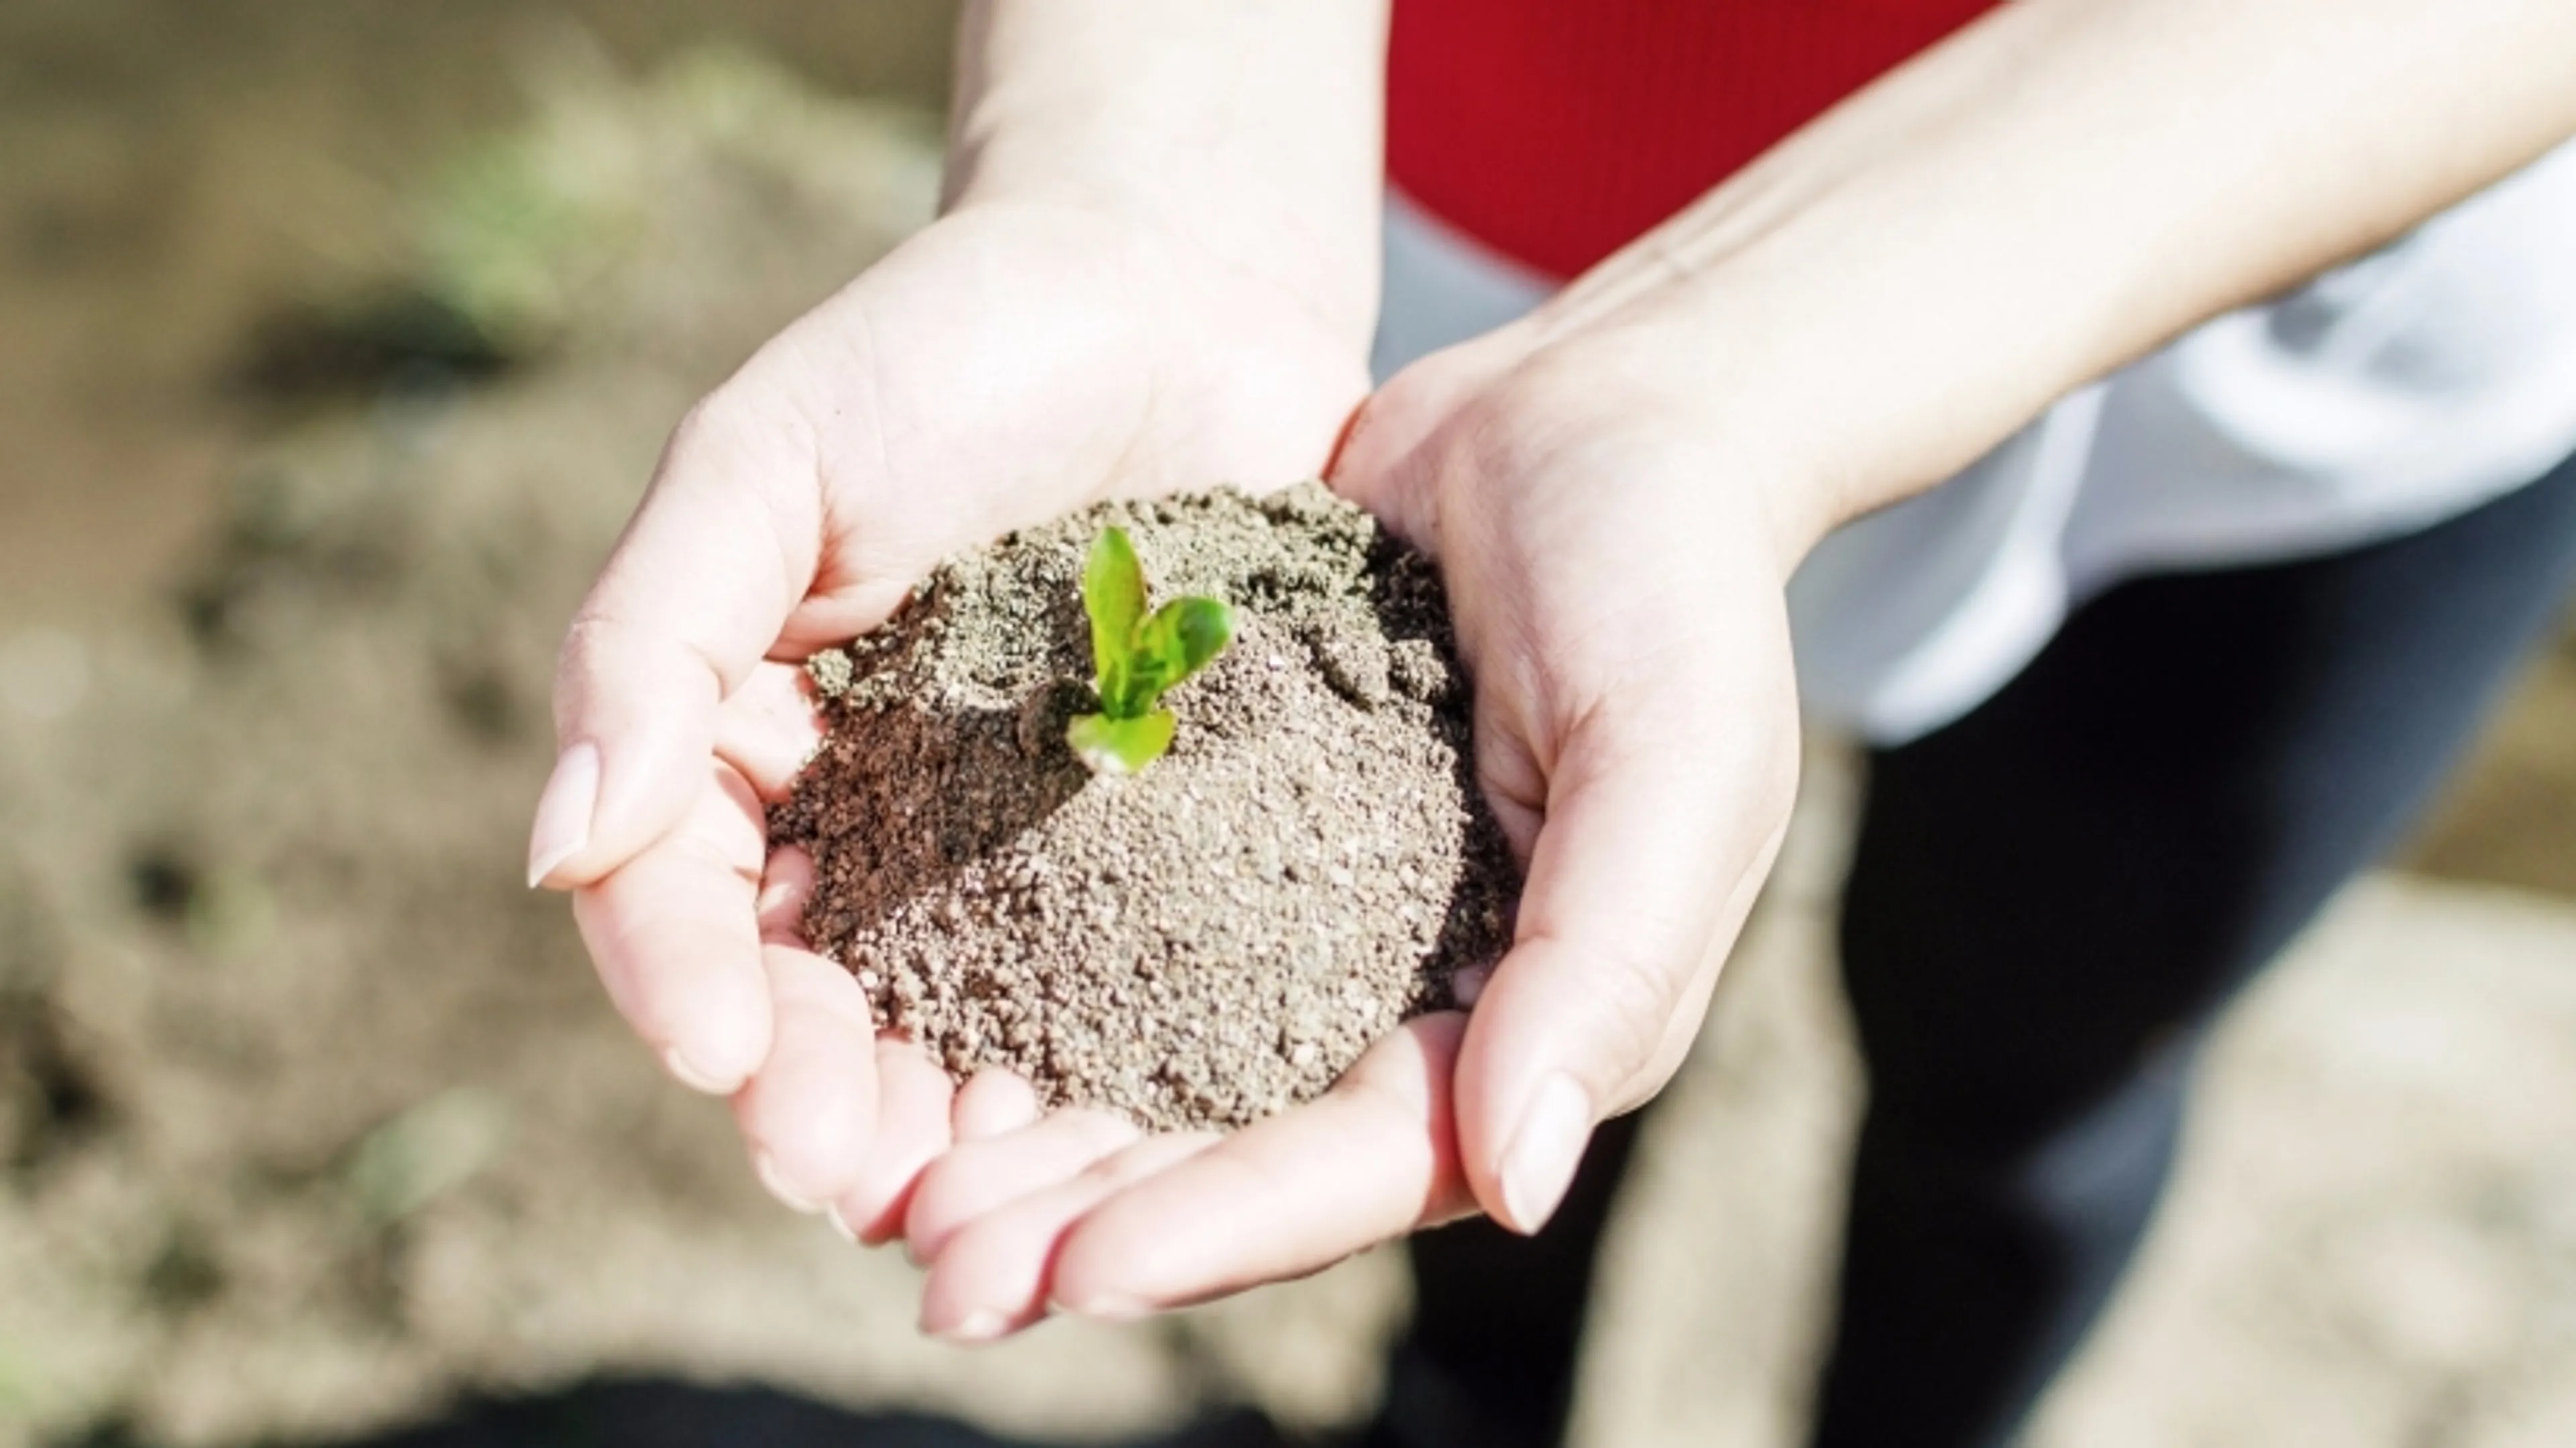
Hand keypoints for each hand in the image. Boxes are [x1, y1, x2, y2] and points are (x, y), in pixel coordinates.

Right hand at [528, 199, 1367, 1232]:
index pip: (680, 894)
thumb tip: (555, 852)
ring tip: (984, 1207)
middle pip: (818, 997)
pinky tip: (1124, 1134)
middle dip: (823, 1099)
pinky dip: (1109, 1067)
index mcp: (747, 737)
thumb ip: (649, 638)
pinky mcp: (1162, 847)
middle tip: (857, 1181)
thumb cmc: (948, 348)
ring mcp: (1017, 847)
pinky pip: (1127, 980)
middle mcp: (872, 818)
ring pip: (962, 1021)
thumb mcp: (767, 456)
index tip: (729, 1057)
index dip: (687, 986)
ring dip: (955, 1127)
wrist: (1178, 292)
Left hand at [895, 321, 1809, 1336]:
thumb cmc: (1669, 580)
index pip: (1368, 1159)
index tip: (1074, 1278)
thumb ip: (1606, 963)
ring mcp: (1316, 917)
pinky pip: (1115, 928)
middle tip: (932, 1279)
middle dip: (1088, 1224)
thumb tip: (1518, 1186)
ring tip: (877, 1186)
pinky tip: (895, 1004)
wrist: (1595, 416)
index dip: (1225, 1226)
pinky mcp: (1236, 826)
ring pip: (1153, 1063)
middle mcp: (1413, 1000)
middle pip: (1236, 1149)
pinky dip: (1017, 980)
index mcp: (1536, 1021)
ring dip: (1028, 1134)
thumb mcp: (1675, 756)